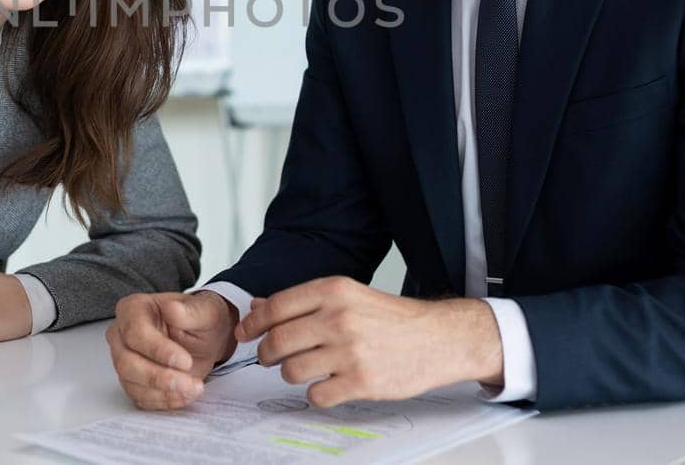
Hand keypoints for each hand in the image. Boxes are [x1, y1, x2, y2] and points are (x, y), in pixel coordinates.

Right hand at [106, 291, 238, 409]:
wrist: (204, 339)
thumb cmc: (199, 321)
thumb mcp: (205, 311)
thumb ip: (191, 311)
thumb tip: (173, 309)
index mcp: (134, 309)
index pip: (135, 332)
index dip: (158, 350)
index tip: (185, 361)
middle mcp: (122, 335)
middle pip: (126, 362)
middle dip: (159, 377)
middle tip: (188, 382)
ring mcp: (124, 360)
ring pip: (131, 383)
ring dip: (164, 392)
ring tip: (193, 388)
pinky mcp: (132, 382)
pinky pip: (140, 398)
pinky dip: (164, 401)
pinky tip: (184, 394)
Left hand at [236, 276, 502, 407]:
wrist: (439, 337)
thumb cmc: (392, 318)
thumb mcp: (349, 295)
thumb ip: (304, 301)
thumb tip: (258, 307)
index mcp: (334, 291)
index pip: (275, 307)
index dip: (253, 323)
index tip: (245, 333)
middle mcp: (339, 318)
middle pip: (276, 341)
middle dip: (266, 353)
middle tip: (270, 357)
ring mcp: (350, 351)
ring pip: (291, 371)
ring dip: (291, 374)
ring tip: (306, 370)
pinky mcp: (361, 381)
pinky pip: (316, 394)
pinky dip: (316, 393)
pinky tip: (328, 384)